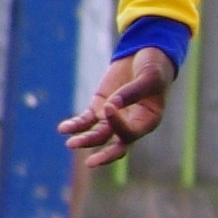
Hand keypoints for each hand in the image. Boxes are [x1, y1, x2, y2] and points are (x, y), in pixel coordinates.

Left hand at [59, 49, 175, 168]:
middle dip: (104, 155)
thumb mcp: (149, 76)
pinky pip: (86, 121)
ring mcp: (113, 117)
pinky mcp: (99, 107)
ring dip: (85, 140)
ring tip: (70, 143)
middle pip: (117, 145)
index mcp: (148, 120)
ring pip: (98, 135)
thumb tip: (111, 105)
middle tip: (91, 163)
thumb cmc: (154, 67)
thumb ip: (133, 91)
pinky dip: (75, 125)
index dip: (119, 125)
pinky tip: (63, 129)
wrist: (144, 55)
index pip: (131, 132)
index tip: (109, 106)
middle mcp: (131, 123)